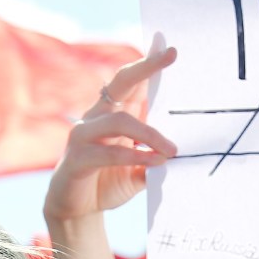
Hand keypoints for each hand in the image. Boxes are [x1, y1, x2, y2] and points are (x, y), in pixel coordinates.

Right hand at [44, 46, 178, 227]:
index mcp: (114, 114)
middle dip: (146, 67)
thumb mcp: (139, 170)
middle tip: (171, 56)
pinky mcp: (76, 158)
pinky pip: (109, 152)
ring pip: (119, 121)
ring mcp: (83, 135)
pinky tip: (155, 162)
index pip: (132, 82)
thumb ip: (155, 157)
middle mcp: (97, 117)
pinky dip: (135, 156)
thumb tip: (183, 152)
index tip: (170, 46)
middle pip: (120, 83)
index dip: (149, 63)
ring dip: (149, 134)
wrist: (76, 211)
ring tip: (172, 150)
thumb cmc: (108, 183)